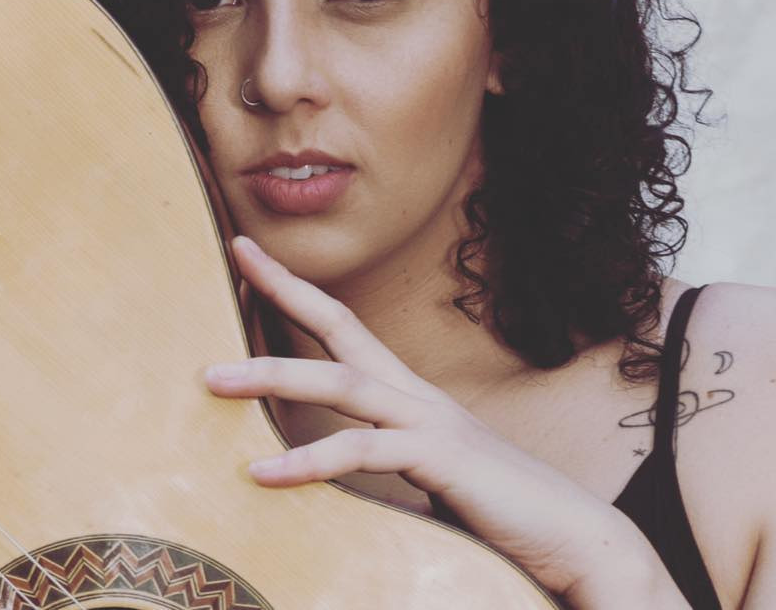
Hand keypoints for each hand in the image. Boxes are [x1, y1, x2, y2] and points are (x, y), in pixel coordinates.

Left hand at [204, 236, 675, 605]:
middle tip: (235, 252)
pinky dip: (308, 462)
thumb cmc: (494, 503)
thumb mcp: (422, 470)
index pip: (343, 323)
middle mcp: (413, 392)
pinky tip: (261, 473)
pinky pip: (363, 452)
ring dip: (273, 374)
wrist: (574, 536)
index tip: (254, 255)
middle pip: (340, 324)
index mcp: (405, 391)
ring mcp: (427, 420)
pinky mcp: (440, 459)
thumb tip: (332, 458)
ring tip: (213, 378)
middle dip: (285, 288)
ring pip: (340, 381)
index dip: (299, 287)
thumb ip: (380, 453)